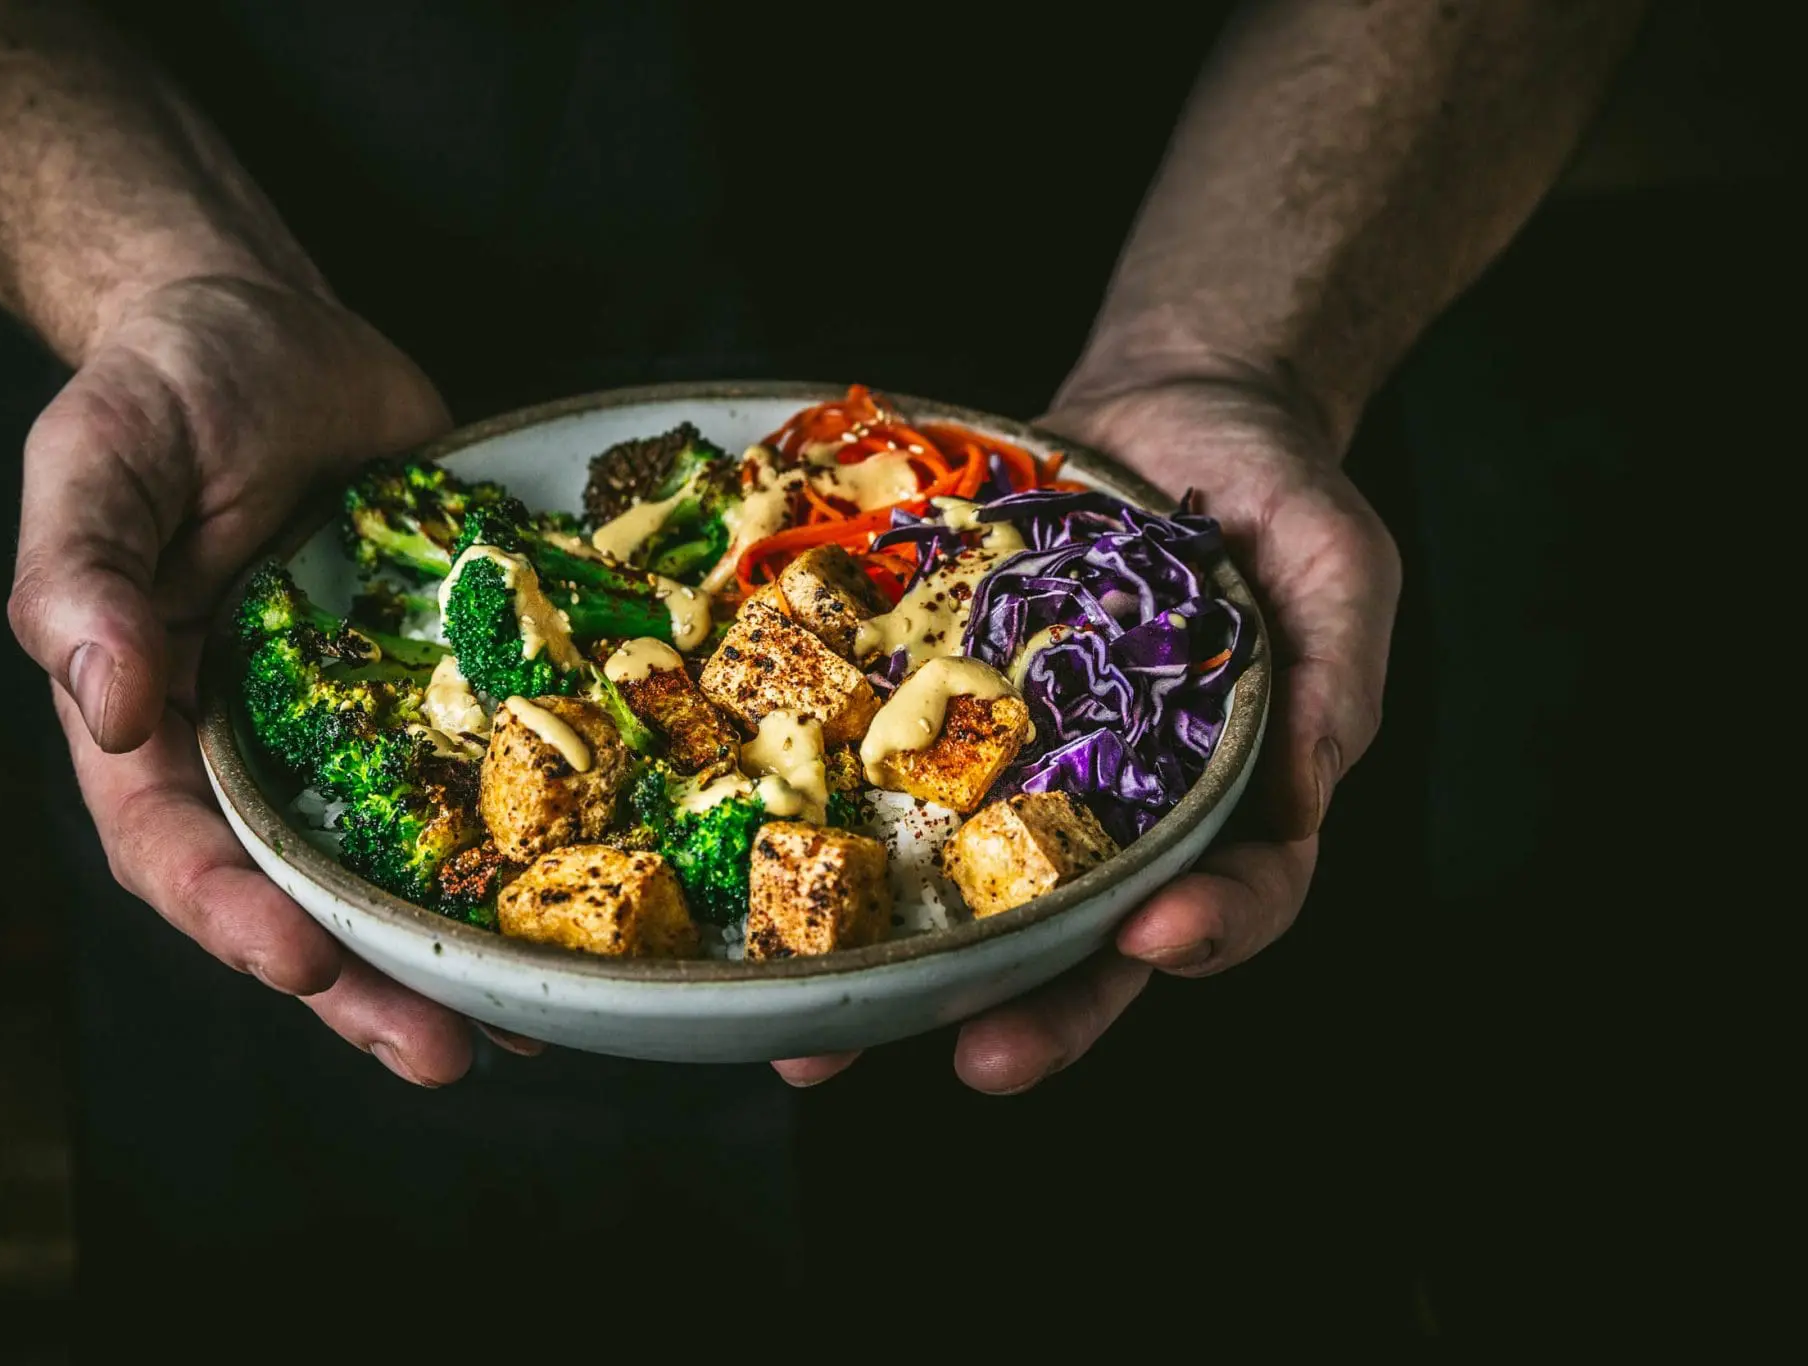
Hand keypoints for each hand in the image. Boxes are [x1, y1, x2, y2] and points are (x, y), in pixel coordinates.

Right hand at [7, 274, 489, 1084]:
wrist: (269, 329)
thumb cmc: (161, 389)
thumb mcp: (96, 458)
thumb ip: (82, 574)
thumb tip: (104, 705)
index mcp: (150, 723)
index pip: (176, 849)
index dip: (233, 914)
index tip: (301, 959)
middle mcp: (254, 751)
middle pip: (299, 894)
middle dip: (364, 986)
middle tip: (439, 1054)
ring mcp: (354, 728)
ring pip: (400, 864)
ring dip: (455, 951)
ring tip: (530, 1024)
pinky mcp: (442, 687)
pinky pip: (485, 778)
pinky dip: (531, 843)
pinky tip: (596, 897)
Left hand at [774, 378, 1399, 1091]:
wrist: (1167, 409)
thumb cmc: (1276, 490)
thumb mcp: (1336, 567)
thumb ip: (1332, 680)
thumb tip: (1304, 801)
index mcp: (1228, 798)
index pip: (1237, 893)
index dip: (1204, 929)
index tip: (1158, 935)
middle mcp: (1116, 807)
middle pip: (1084, 937)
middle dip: (1034, 1007)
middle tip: (983, 1058)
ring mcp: (1022, 768)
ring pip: (964, 891)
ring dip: (901, 968)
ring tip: (829, 1029)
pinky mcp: (943, 715)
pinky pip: (886, 778)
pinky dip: (829, 828)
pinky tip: (768, 864)